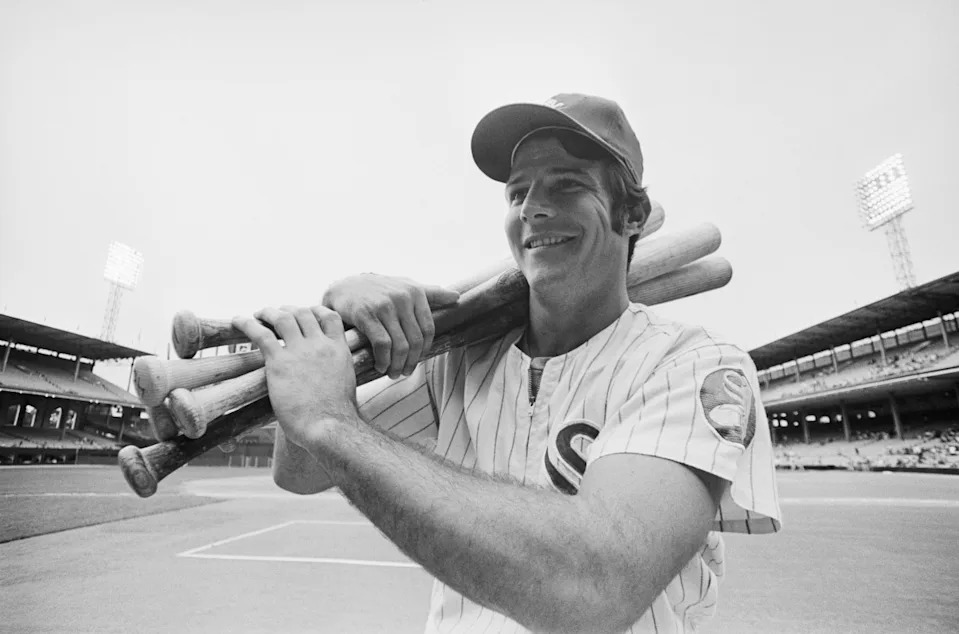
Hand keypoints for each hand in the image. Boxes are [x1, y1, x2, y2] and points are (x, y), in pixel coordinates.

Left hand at [232, 305, 356, 451]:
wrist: (328, 426)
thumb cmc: (336, 416)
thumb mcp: (345, 384)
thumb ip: (334, 373)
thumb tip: (326, 381)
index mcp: (338, 350)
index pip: (330, 317)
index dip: (316, 311)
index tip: (306, 312)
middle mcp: (320, 345)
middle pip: (303, 312)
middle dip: (288, 310)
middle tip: (277, 314)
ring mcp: (300, 351)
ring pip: (282, 318)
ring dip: (268, 312)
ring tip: (259, 314)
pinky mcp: (280, 362)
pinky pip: (261, 334)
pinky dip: (247, 324)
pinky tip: (237, 321)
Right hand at [322, 274, 459, 378]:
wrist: (344, 287)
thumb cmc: (379, 290)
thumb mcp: (406, 287)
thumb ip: (431, 293)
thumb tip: (457, 296)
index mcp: (415, 292)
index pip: (428, 329)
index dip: (424, 350)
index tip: (417, 360)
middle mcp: (402, 297)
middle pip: (415, 340)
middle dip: (411, 362)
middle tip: (404, 372)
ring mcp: (384, 306)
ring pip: (399, 345)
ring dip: (397, 365)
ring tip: (393, 373)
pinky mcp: (366, 315)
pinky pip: (382, 345)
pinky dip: (383, 360)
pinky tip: (380, 366)